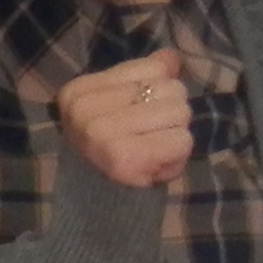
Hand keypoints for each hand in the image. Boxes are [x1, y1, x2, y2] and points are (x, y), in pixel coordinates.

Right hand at [56, 49, 193, 189]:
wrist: (99, 206)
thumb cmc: (113, 152)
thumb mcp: (122, 107)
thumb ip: (146, 77)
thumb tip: (171, 56)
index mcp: (80, 91)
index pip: (155, 68)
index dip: (158, 93)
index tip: (135, 116)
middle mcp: (86, 109)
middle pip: (173, 90)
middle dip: (170, 116)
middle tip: (147, 139)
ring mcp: (103, 134)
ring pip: (181, 113)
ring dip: (176, 136)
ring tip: (152, 152)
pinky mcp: (125, 158)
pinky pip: (182, 140)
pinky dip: (178, 156)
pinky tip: (156, 166)